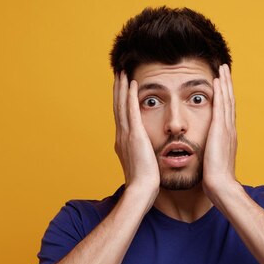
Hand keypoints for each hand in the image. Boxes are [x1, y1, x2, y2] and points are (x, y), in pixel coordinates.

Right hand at [113, 72, 159, 199]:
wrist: (141, 190)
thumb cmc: (144, 182)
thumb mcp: (141, 164)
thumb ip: (142, 155)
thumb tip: (146, 153)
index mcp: (123, 142)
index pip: (120, 116)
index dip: (120, 101)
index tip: (121, 88)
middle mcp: (121, 135)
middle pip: (117, 106)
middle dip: (118, 89)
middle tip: (118, 73)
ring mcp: (126, 135)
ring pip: (121, 105)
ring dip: (122, 87)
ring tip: (122, 72)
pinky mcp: (135, 135)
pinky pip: (131, 110)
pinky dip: (130, 95)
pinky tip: (132, 82)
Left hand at [202, 64, 238, 198]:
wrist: (220, 185)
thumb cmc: (215, 179)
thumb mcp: (212, 161)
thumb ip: (210, 153)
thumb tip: (206, 153)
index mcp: (227, 136)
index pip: (226, 112)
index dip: (225, 97)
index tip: (223, 85)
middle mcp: (229, 129)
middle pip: (229, 101)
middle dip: (227, 85)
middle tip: (225, 69)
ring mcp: (227, 129)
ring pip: (227, 100)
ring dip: (225, 83)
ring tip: (223, 68)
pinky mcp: (220, 130)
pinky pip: (221, 106)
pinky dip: (220, 92)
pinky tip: (217, 80)